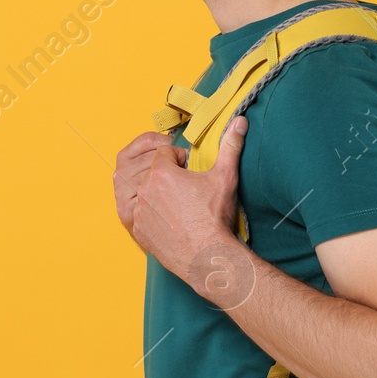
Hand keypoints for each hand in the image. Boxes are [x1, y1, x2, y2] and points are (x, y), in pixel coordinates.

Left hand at [113, 116, 249, 287]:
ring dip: (153, 189)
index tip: (189, 168)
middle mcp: (144, 190)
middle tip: (182, 184)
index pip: (163, 153)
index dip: (178, 158)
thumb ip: (230, 146)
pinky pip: (137, 211)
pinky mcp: (137, 229)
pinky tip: (167, 215)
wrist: (207, 256)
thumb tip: (239, 121)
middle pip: (149, 169)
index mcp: (161, 173)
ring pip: (139, 189)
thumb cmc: (214, 218)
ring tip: (172, 198)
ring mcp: (137, 211)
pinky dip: (148, 210)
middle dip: (164, 171)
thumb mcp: (225, 178)